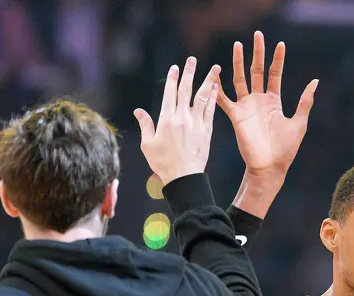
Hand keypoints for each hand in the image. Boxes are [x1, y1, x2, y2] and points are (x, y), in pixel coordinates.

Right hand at [134, 57, 220, 185]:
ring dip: (208, 80)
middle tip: (192, 59)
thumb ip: (145, 125)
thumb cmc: (163, 163)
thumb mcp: (148, 144)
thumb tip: (138, 110)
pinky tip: (215, 88)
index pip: (169, 93)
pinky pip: (211, 110)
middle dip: (189, 73)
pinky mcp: (207, 131)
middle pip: (186, 90)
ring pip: (202, 97)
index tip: (176, 67)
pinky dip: (213, 98)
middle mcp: (182, 118)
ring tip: (215, 67)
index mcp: (166, 119)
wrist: (184, 177)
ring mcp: (196, 123)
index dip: (173, 79)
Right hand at [218, 31, 317, 184]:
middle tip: (257, 35)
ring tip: (237, 45)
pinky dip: (218, 88)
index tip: (280, 44)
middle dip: (257, 53)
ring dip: (238, 63)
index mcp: (274, 101)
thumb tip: (315, 82)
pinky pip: (224, 100)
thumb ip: (305, 101)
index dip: (277, 59)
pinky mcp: (236, 116)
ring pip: (240, 79)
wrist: (270, 167)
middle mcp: (259, 101)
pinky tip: (214, 75)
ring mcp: (246, 107)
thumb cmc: (286, 149)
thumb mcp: (299, 122)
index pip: (274, 74)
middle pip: (257, 71)